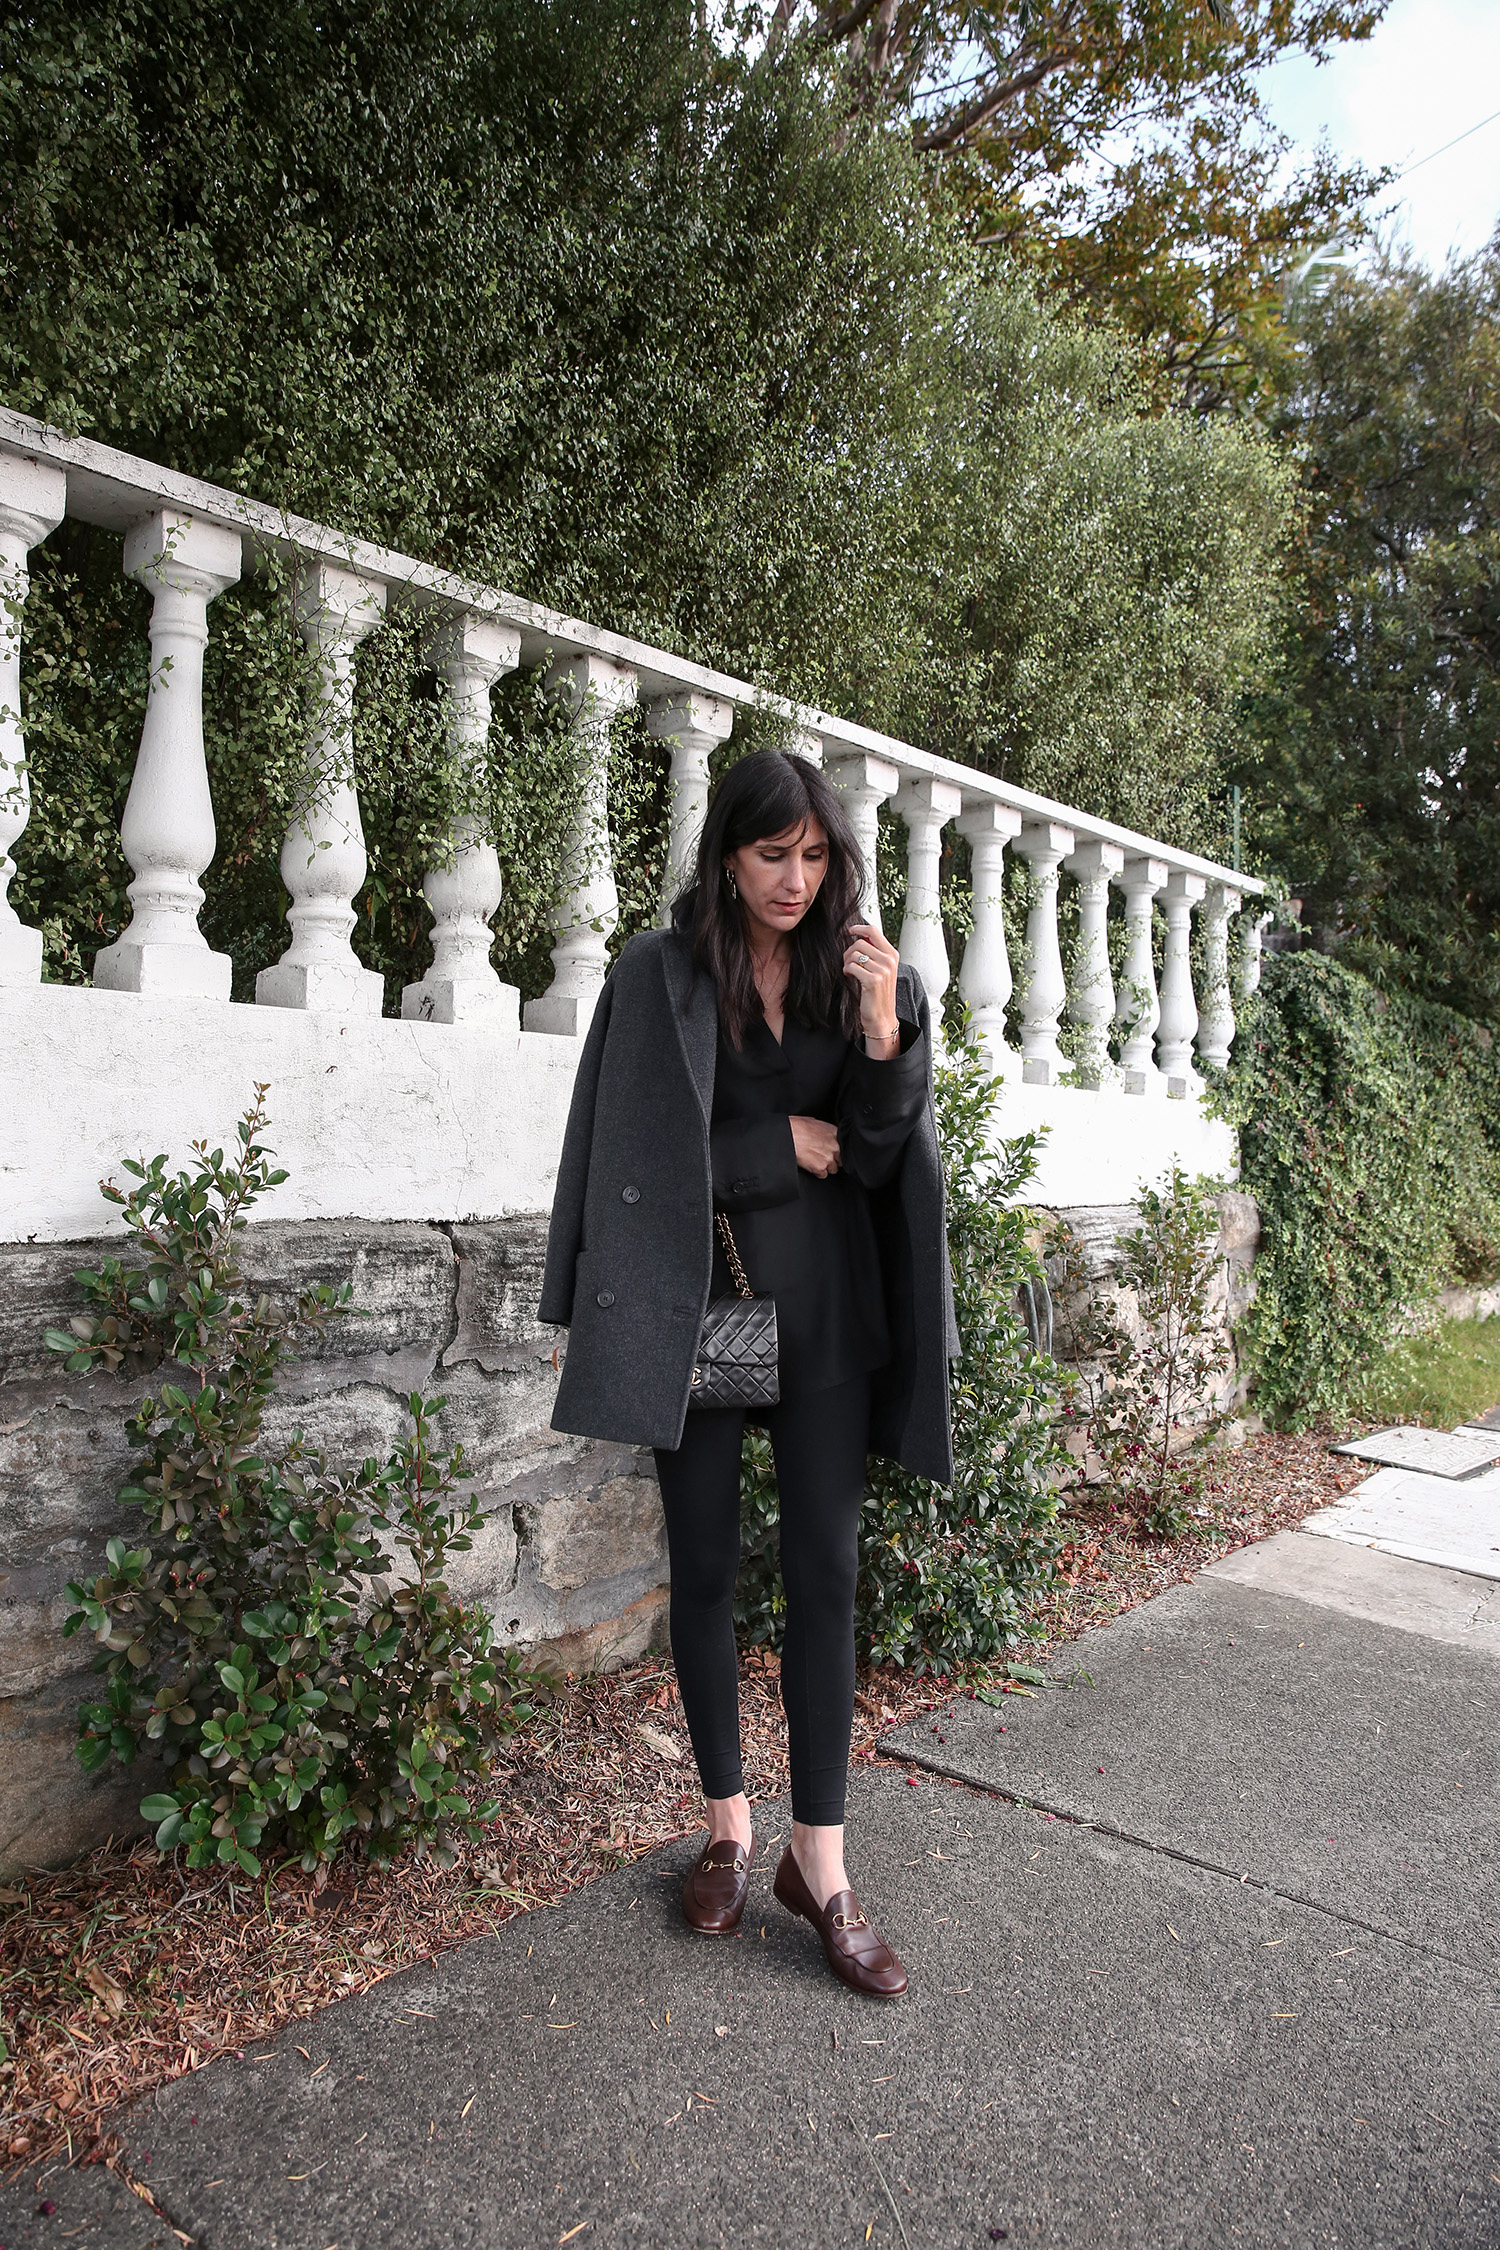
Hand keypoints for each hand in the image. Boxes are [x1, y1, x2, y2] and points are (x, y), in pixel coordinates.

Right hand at [790, 1115, 840, 1176]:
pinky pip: (823, 1175)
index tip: (832, 1152)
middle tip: (822, 1158)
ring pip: (833, 1169)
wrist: (788, 1135)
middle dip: (833, 1160)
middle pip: (840, 1159)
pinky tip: (810, 1166)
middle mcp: (834, 1146)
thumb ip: (823, 1131)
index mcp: (834, 1132)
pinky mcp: (820, 1167)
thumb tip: (821, 1135)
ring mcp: (828, 1157)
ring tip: (815, 1162)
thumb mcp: (814, 1122)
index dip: (836, 1150)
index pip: (843, 1146)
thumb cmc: (796, 1126)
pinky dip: (817, 1173)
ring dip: (825, 1167)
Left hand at [842, 922, 899, 1041]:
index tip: (850, 931)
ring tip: (850, 971)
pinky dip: (846, 971)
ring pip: (855, 954)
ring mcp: (882, 970)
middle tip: (848, 962)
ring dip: (847, 962)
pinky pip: (852, 966)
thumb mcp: (882, 969)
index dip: (859, 928)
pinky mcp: (873, 980)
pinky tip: (850, 977)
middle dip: (849, 951)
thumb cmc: (879, 993)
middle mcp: (889, 960)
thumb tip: (860, 935)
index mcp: (892, 954)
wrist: (882, 1016)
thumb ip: (875, 952)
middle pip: (860, 942)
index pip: (874, 931)